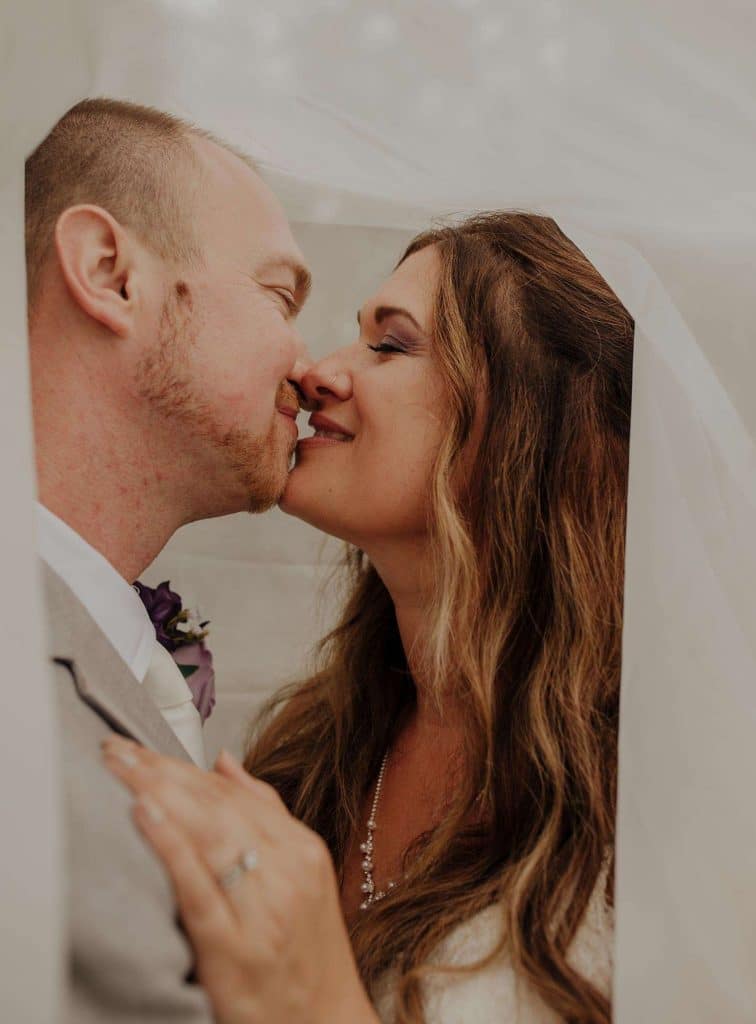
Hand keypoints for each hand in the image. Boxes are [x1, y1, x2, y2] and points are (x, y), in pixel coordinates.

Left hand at [102, 736, 379, 1023]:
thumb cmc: (306, 955)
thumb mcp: (301, 876)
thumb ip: (265, 815)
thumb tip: (225, 762)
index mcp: (301, 851)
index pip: (233, 794)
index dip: (181, 765)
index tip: (138, 746)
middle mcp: (287, 871)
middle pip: (218, 806)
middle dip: (162, 771)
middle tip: (116, 747)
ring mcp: (263, 910)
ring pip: (208, 835)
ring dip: (159, 793)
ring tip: (120, 768)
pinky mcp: (236, 950)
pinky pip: (198, 889)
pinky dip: (171, 846)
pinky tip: (144, 816)